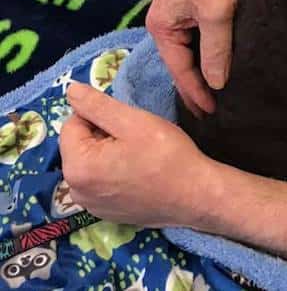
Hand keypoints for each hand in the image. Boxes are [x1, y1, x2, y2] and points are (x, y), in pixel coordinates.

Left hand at [62, 83, 286, 259]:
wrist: (197, 195)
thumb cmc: (167, 155)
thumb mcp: (133, 121)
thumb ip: (97, 105)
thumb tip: (71, 90)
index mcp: (77, 168)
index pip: (73, 124)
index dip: (101, 115)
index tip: (129, 121)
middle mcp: (76, 191)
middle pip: (81, 145)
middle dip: (104, 135)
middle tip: (138, 137)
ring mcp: (92, 206)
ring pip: (92, 163)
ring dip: (110, 153)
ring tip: (141, 155)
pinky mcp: (107, 214)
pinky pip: (102, 182)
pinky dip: (116, 172)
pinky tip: (141, 173)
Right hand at [146, 0, 264, 113]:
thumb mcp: (216, 13)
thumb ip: (216, 50)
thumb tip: (216, 84)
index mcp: (161, 25)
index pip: (179, 69)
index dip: (195, 93)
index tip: (211, 112)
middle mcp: (164, 19)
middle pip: (181, 60)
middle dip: (194, 84)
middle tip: (211, 109)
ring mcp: (178, 8)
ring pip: (190, 47)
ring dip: (201, 67)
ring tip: (215, 90)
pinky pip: (197, 33)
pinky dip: (207, 49)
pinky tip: (216, 59)